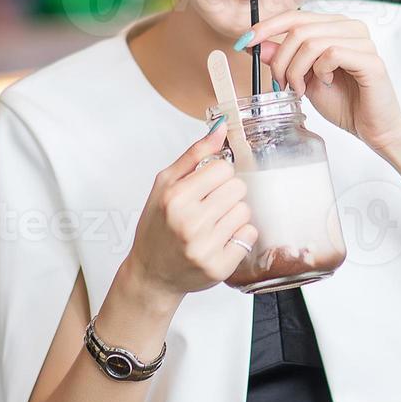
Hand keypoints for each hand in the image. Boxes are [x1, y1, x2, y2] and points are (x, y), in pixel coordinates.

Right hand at [126, 123, 257, 297]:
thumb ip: (195, 154)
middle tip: (209, 206)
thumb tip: (221, 127)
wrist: (151, 274)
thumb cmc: (157, 226)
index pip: (223, 168)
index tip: (207, 185)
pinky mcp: (219, 267)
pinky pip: (249, 236)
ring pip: (246, 212)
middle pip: (238, 189)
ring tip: (213, 224)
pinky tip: (219, 240)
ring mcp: (205, 247)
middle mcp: (190, 223)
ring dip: (233, 215)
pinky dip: (239, 236)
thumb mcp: (165, 184)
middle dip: (227, 194)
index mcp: (175, 198)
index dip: (218, 174)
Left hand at [241, 8, 400, 154]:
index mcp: (336, 26)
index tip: (243, 42)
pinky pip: (332, 54)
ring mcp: (363, 41)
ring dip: (297, 70)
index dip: (266, 27)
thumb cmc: (344, 102)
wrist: (373, 128)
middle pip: (299, 29)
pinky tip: (325, 83)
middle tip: (280, 84)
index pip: (295, 15)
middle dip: (281, 59)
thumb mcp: (304, 78)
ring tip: (300, 90)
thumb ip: (284, 58)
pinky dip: (319, 71)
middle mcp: (351, 27)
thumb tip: (254, 42)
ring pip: (312, 42)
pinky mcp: (370, 59)